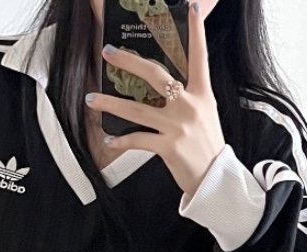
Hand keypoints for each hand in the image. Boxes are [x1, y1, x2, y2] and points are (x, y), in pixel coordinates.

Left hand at [86, 2, 224, 197]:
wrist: (215, 179)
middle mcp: (189, 106)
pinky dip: (121, 140)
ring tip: (92, 100)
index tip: (191, 8)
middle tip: (109, 53)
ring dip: (110, 104)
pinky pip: (138, 140)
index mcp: (201, 95)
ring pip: (137, 110)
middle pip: (155, 75)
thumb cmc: (208, 147)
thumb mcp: (206, 115)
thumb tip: (167, 87)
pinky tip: (109, 139)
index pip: (199, 57)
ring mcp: (178, 127)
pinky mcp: (169, 147)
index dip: (196, 32)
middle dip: (128, 62)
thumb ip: (189, 98)